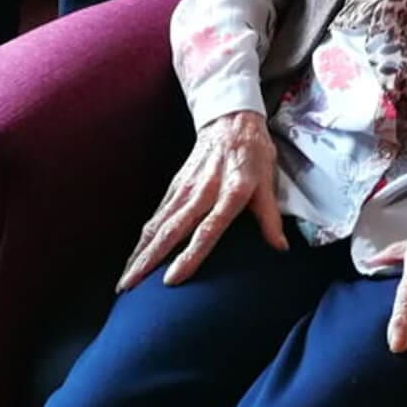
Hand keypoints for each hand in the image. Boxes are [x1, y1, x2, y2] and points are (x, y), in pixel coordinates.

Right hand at [117, 110, 285, 292]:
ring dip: (140, 252)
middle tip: (129, 288)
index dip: (190, 255)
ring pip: (158, 223)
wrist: (232, 119)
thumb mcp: (269, 181)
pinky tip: (135, 255)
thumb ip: (270, 217)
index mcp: (230, 192)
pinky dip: (144, 237)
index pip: (208, 229)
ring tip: (125, 280)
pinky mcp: (175, 185)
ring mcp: (185, 188)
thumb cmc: (254, 153)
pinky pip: (157, 214)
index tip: (171, 279)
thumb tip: (281, 248)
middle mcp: (203, 191)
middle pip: (172, 230)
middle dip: (149, 260)